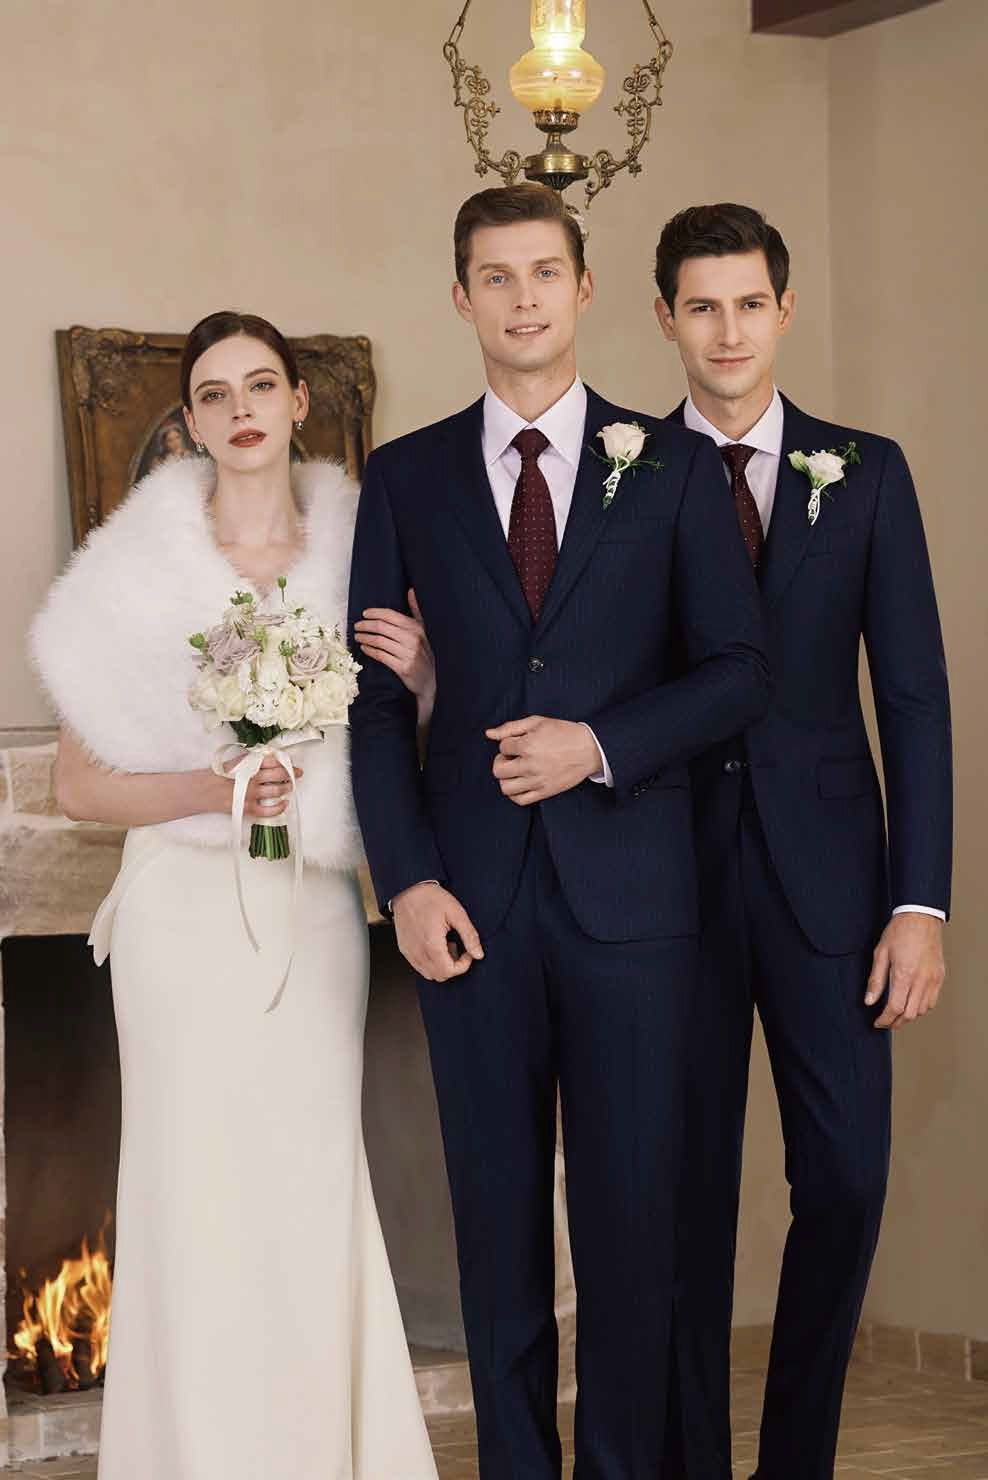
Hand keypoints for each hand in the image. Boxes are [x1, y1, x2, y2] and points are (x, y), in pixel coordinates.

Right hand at [219, 752, 302, 819]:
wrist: (205, 790)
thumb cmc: (221, 774)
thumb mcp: (237, 761)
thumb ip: (254, 760)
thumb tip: (273, 757)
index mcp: (249, 764)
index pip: (274, 761)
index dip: (285, 762)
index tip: (291, 764)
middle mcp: (252, 778)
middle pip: (279, 774)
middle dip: (291, 774)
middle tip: (297, 774)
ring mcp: (251, 794)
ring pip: (276, 790)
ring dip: (286, 788)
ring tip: (289, 786)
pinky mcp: (248, 808)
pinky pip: (269, 811)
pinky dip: (279, 807)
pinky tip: (284, 803)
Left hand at [354, 588, 434, 710]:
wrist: (431, 681)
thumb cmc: (425, 653)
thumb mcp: (424, 631)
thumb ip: (416, 611)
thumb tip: (411, 590)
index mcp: (416, 628)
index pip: (391, 615)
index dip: (375, 613)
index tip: (365, 614)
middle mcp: (412, 639)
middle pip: (382, 627)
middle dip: (366, 625)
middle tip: (357, 626)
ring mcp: (408, 654)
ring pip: (379, 641)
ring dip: (365, 638)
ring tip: (358, 636)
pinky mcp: (403, 668)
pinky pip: (381, 656)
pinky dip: (370, 651)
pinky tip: (364, 648)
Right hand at [392, 882, 483, 982]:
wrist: (407, 889)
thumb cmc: (430, 898)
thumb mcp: (456, 913)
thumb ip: (469, 936)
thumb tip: (478, 955)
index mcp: (432, 944)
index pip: (449, 971)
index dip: (463, 965)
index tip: (467, 951)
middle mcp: (418, 952)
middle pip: (440, 976)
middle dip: (453, 966)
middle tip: (457, 946)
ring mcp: (409, 952)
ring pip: (428, 974)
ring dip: (441, 965)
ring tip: (444, 945)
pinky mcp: (404, 949)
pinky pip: (419, 966)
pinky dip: (430, 962)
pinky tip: (434, 944)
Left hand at [485, 716, 600, 805]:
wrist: (589, 749)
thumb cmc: (563, 732)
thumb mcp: (537, 722)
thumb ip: (510, 727)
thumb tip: (488, 734)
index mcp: (527, 745)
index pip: (502, 748)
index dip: (508, 744)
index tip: (519, 743)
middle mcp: (530, 765)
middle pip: (498, 770)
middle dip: (501, 761)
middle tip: (512, 757)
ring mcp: (537, 781)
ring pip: (505, 787)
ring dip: (506, 778)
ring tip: (516, 771)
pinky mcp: (545, 792)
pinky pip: (520, 800)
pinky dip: (515, 794)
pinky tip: (520, 783)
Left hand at [866, 913, 945, 1029]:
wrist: (921, 917)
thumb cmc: (900, 932)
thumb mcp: (880, 953)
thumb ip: (875, 980)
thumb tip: (869, 1001)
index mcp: (904, 974)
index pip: (895, 1008)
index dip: (885, 1019)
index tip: (877, 1022)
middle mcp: (921, 980)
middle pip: (909, 1014)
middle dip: (896, 1022)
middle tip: (885, 1022)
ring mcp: (933, 979)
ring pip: (922, 1010)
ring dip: (908, 1016)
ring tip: (897, 1014)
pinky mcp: (939, 977)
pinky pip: (932, 1001)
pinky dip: (921, 1008)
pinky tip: (911, 1004)